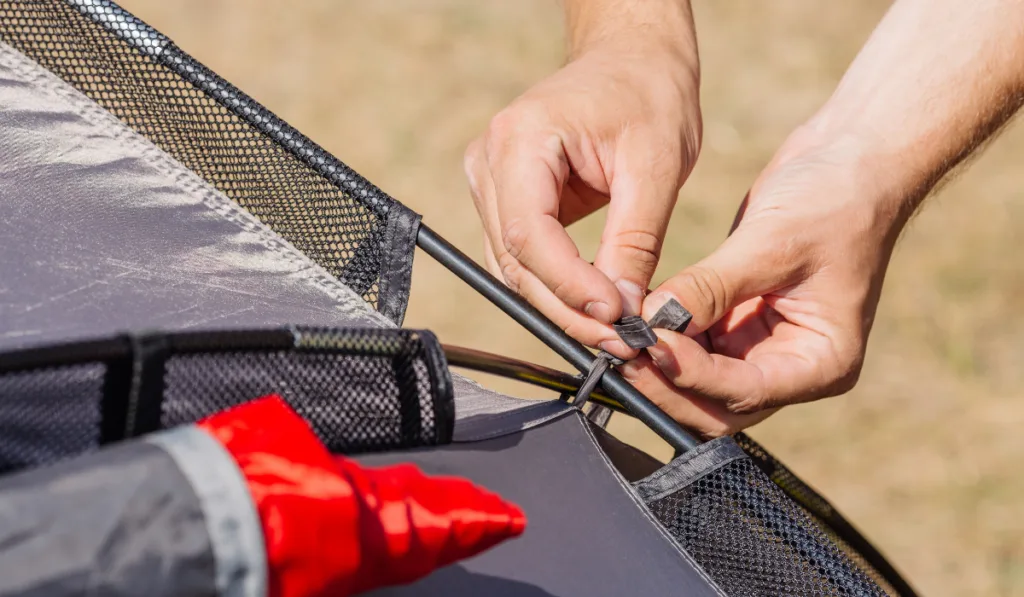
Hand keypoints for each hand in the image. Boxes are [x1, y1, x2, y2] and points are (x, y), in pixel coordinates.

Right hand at [464, 32, 700, 358]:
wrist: (630, 59)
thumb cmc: (647, 94)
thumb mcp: (657, 165)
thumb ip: (635, 241)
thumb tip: (625, 311)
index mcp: (521, 139)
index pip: (529, 233)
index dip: (568, 284)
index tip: (616, 316)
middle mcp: (489, 160)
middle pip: (516, 258)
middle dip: (567, 308)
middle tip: (619, 341)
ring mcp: (490, 180)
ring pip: (514, 267)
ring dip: (561, 306)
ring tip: (613, 333)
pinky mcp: (505, 198)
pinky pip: (523, 256)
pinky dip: (557, 286)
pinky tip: (595, 307)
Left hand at [621, 128, 910, 436]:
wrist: (854, 159)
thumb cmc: (835, 199)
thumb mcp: (771, 243)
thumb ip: (710, 288)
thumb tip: (652, 320)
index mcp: (821, 363)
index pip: (745, 392)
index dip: (690, 375)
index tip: (646, 343)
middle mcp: (791, 367)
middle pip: (715, 404)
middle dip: (665, 382)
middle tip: (617, 349)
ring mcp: (761, 348)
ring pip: (694, 381)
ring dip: (655, 361)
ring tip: (616, 331)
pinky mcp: (736, 324)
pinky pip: (689, 345)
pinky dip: (661, 334)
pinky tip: (631, 313)